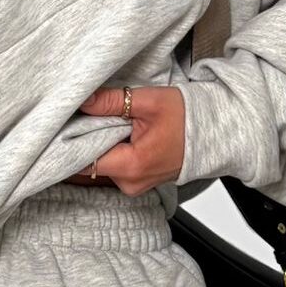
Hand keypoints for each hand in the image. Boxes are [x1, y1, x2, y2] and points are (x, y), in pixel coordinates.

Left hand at [66, 84, 184, 194]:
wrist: (214, 133)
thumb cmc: (187, 118)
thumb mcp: (148, 102)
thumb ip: (112, 102)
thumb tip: (84, 100)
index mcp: (131, 166)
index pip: (84, 161)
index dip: (73, 141)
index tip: (71, 123)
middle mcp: (130, 183)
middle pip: (92, 163)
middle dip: (89, 139)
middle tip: (95, 116)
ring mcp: (135, 185)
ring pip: (103, 164)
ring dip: (102, 144)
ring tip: (115, 124)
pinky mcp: (138, 182)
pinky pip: (115, 166)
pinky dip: (114, 150)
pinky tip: (123, 135)